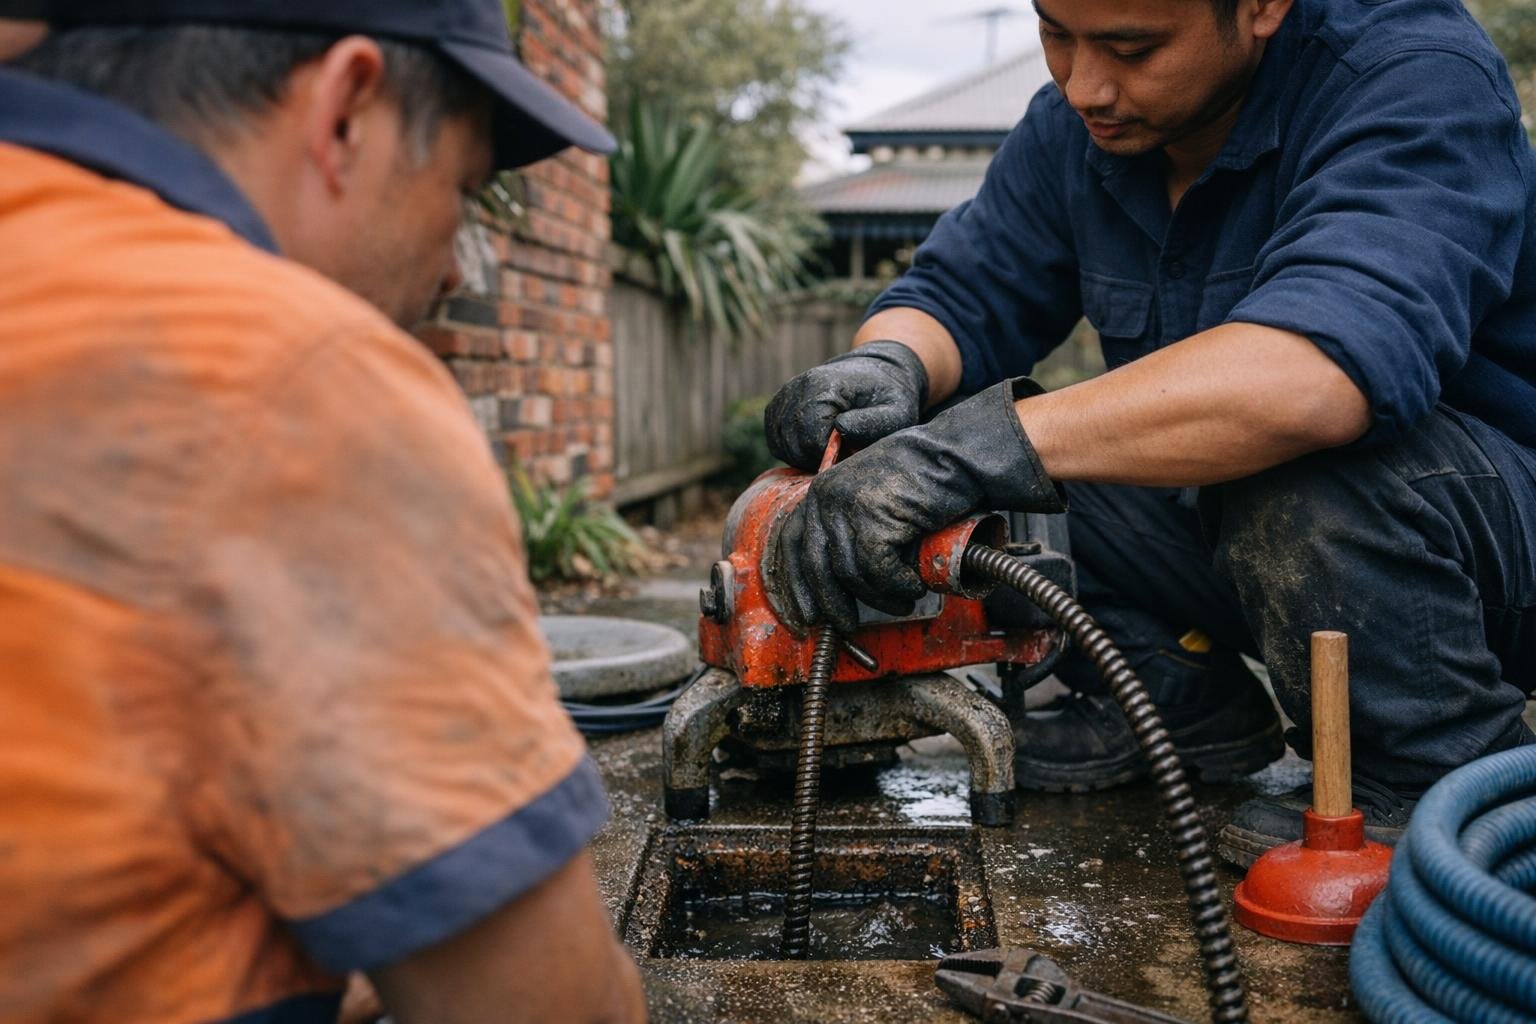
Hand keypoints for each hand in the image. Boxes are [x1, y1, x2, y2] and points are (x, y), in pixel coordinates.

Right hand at [764, 340, 929, 470]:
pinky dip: (791, 448)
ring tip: (830, 450)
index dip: (827, 456)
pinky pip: (775, 437)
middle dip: (815, 458)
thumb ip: (872, 423)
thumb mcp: (895, 411)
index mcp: (824, 387)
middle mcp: (798, 387)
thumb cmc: (888, 395)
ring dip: (803, 455)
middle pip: (791, 442)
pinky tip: (815, 446)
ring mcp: (785, 394)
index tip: (848, 454)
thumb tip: (840, 429)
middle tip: (841, 454)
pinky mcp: (779, 404)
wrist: (875, 370)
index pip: (809, 437)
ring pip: (779, 442)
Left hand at [772, 378, 1064, 633]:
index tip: (805, 613)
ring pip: (852, 574)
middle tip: (849, 626)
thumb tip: (839, 581)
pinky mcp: (876, 519)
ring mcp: (849, 506)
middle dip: (833, 604)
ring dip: (879, 597)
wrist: (954, 455)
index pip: (792, 543)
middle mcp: (827, 496)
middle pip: (817, 566)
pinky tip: (914, 586)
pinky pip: (879, 571)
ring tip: (902, 600)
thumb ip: (850, 526)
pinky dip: (898, 585)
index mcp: (821, 491)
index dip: (797, 583)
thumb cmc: (919, 480)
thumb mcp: (871, 497)